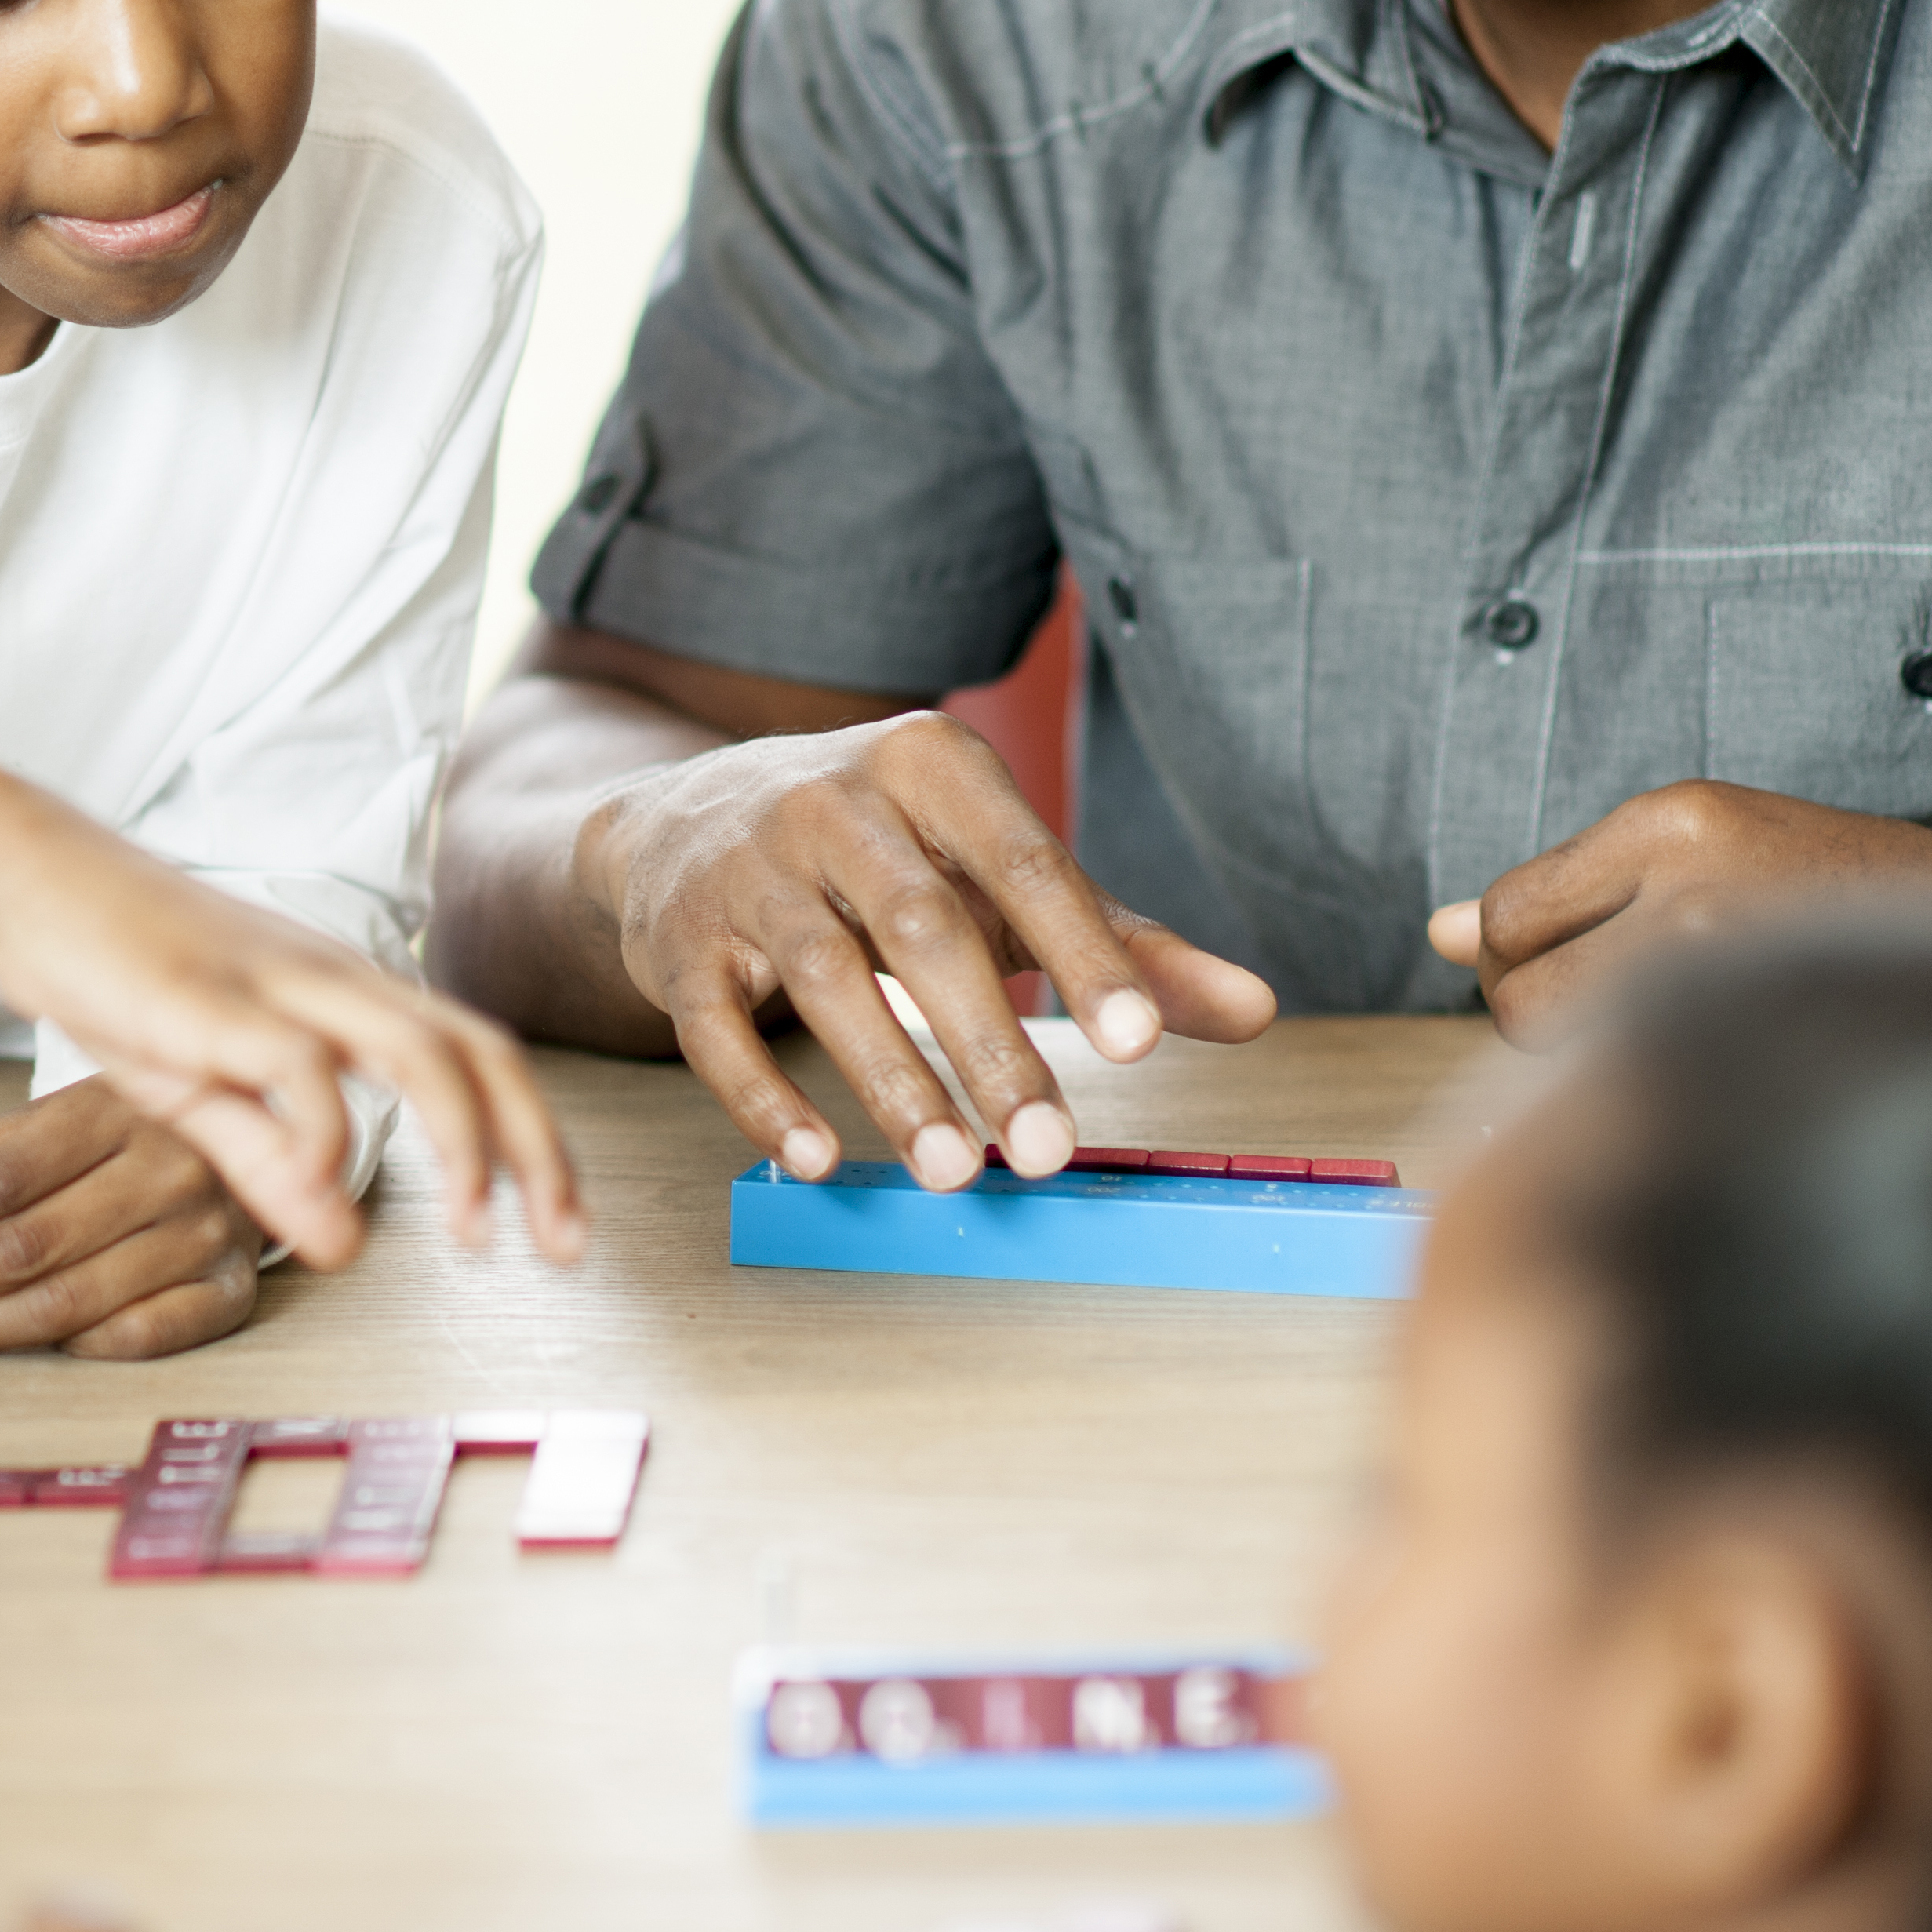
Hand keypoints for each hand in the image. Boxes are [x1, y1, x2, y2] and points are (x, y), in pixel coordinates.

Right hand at [0, 741, 585, 1274]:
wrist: (31, 875)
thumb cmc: (123, 976)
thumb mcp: (203, 1090)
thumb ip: (273, 1166)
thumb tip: (343, 1248)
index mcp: (346, 995)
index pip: (477, 1058)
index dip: (533, 1142)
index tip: (559, 1230)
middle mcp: (334, 979)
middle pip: (477, 1052)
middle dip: (535, 1150)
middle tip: (562, 1246)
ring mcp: (278, 981)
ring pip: (416, 1050)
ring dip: (463, 1144)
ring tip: (475, 1232)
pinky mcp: (211, 996)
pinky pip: (300, 1062)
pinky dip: (330, 1132)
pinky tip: (327, 1193)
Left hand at [0, 1080, 266, 1358]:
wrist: (257, 1147)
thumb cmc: (129, 1142)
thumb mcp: (48, 1127)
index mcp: (118, 1107)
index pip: (2, 1177)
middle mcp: (172, 1165)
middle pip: (28, 1244)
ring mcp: (208, 1231)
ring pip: (71, 1300)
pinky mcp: (231, 1290)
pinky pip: (136, 1337)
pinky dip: (68, 1345)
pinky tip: (24, 1337)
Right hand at [578, 709, 1272, 1186]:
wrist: (687, 818)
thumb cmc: (886, 854)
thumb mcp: (998, 873)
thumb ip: (1121, 941)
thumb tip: (1256, 1010)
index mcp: (930, 763)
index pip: (1022, 861)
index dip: (1082, 954)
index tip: (1139, 1046)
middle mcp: (830, 798)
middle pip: (923, 925)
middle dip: (991, 1043)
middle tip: (1048, 1148)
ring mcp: (744, 866)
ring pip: (822, 975)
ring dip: (893, 1080)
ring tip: (955, 1169)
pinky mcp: (676, 939)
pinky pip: (716, 1028)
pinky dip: (766, 1097)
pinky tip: (821, 1158)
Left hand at [1431, 780, 1931, 1037]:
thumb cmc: (1849, 898)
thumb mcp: (1710, 849)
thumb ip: (1573, 890)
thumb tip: (1434, 932)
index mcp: (1675, 817)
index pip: (1506, 912)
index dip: (1515, 960)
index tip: (1567, 975)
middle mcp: (1689, 882)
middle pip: (1514, 989)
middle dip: (1536, 1017)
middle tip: (1613, 1019)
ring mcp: (1726, 962)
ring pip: (1562, 1048)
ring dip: (1585, 1060)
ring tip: (1671, 1037)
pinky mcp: (1758, 1027)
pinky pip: (1627, 1085)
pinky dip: (1636, 1093)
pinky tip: (1700, 1073)